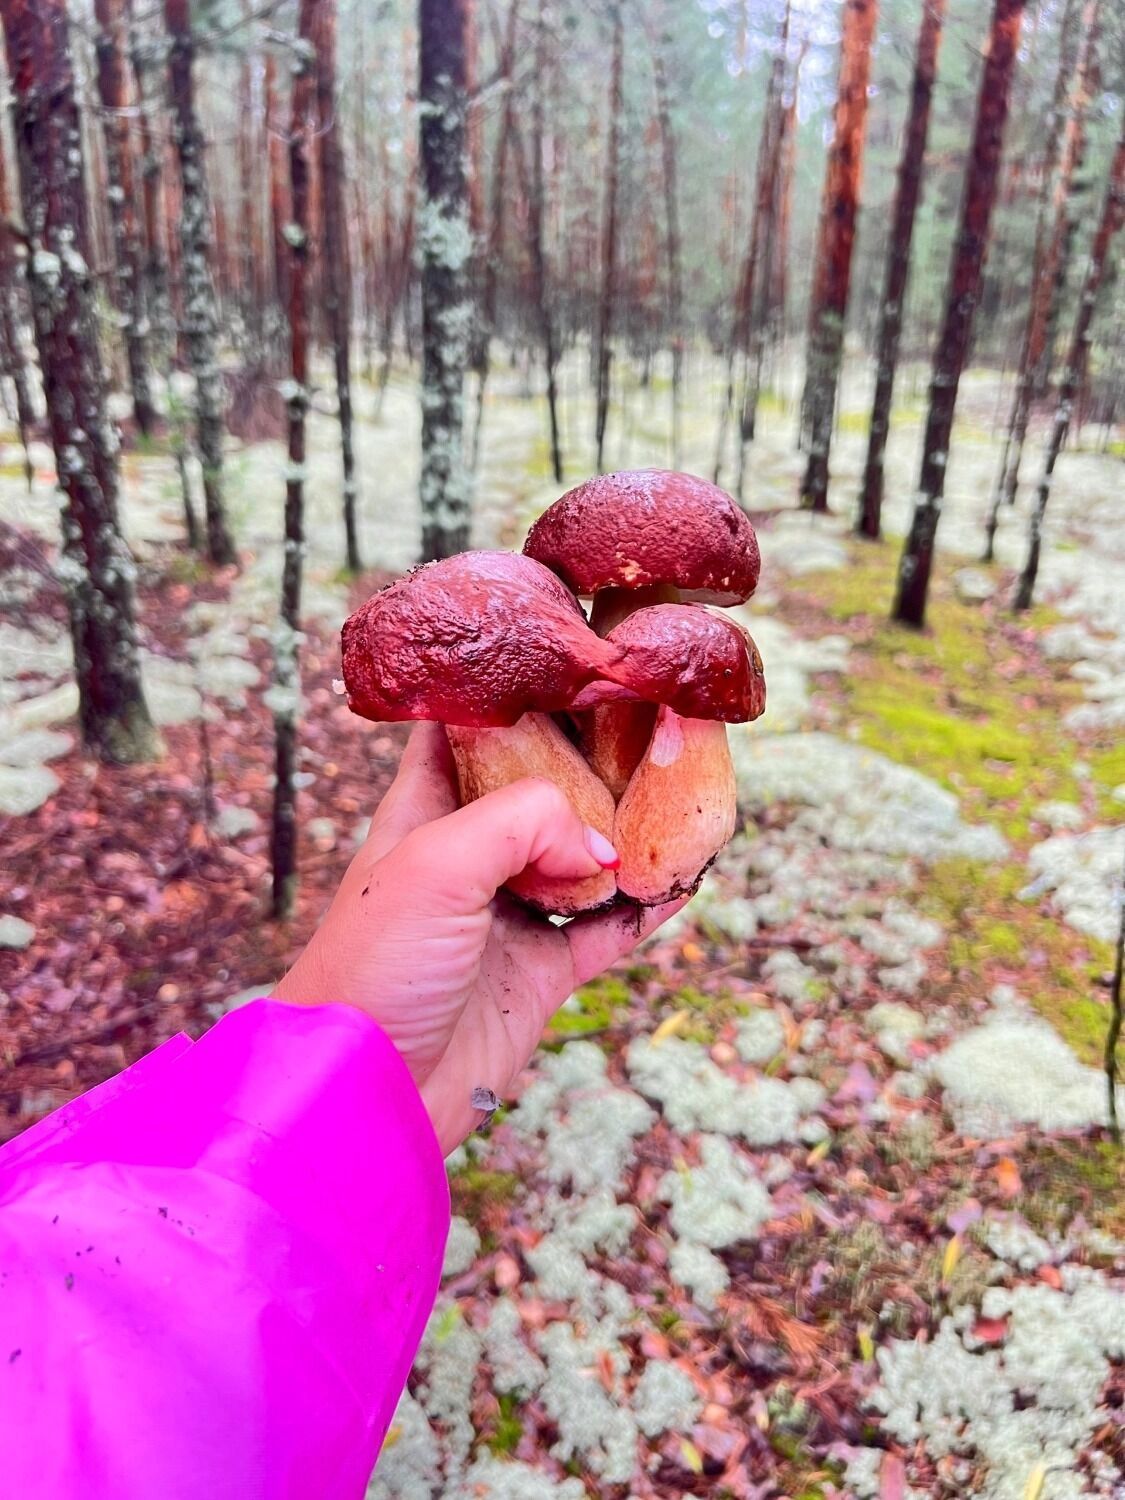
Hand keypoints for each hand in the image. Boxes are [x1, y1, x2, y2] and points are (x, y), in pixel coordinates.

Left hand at [272, 723, 684, 1152]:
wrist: (368, 1094)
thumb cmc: (373, 966)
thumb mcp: (437, 863)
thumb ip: (524, 822)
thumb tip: (599, 842)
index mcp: (423, 813)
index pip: (462, 728)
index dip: (507, 692)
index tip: (563, 654)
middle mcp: (468, 855)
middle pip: (540, 786)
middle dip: (590, 756)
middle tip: (649, 717)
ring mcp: (507, 913)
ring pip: (584, 856)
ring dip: (629, 831)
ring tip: (681, 789)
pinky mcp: (539, 972)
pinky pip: (609, 928)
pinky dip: (647, 907)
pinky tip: (683, 879)